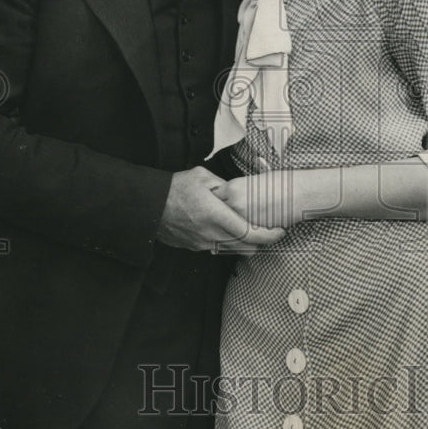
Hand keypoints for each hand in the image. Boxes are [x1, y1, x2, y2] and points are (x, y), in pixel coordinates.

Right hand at [156, 166, 285, 252]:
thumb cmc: (174, 188)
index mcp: (215, 215)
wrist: (148, 206)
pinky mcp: (194, 247)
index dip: (269, 236)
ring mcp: (201, 244)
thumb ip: (225, 186)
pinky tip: (228, 230)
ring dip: (244, 243)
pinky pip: (218, 249)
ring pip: (233, 250)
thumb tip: (239, 191)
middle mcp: (210, 234)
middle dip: (261, 241)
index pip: (250, 233)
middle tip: (269, 230)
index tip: (280, 231)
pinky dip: (228, 242)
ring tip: (249, 229)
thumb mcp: (203, 177)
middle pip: (246, 247)